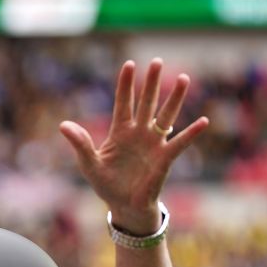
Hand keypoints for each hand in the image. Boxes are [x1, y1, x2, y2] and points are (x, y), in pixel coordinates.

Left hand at [59, 58, 208, 233]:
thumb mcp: (89, 163)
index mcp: (120, 131)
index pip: (123, 103)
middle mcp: (139, 133)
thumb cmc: (106, 183)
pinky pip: (179, 143)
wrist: (123, 205)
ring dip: (174, 98)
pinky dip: (191, 133)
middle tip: (157, 61)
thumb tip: (63, 125)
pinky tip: (202, 121)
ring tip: (182, 78)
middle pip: (146, 103)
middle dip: (151, 83)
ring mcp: (153, 143)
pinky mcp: (164, 158)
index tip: (129, 64)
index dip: (126, 85)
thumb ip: (80, 144)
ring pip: (165, 115)